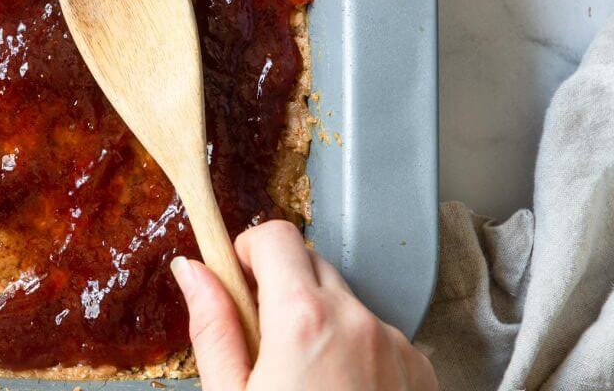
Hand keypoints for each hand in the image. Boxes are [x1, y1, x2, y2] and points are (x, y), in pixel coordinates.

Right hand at [171, 220, 436, 390]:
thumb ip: (213, 326)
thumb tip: (193, 272)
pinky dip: (354, 350)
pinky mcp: (420, 372)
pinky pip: (378, 337)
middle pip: (311, 265)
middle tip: (260, 341)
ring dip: (319, 321)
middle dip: (281, 288)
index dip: (248, 252)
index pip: (276, 237)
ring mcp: (396, 346)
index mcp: (303, 319)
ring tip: (302, 384)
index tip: (237, 280)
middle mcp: (357, 321)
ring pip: (346, 303)